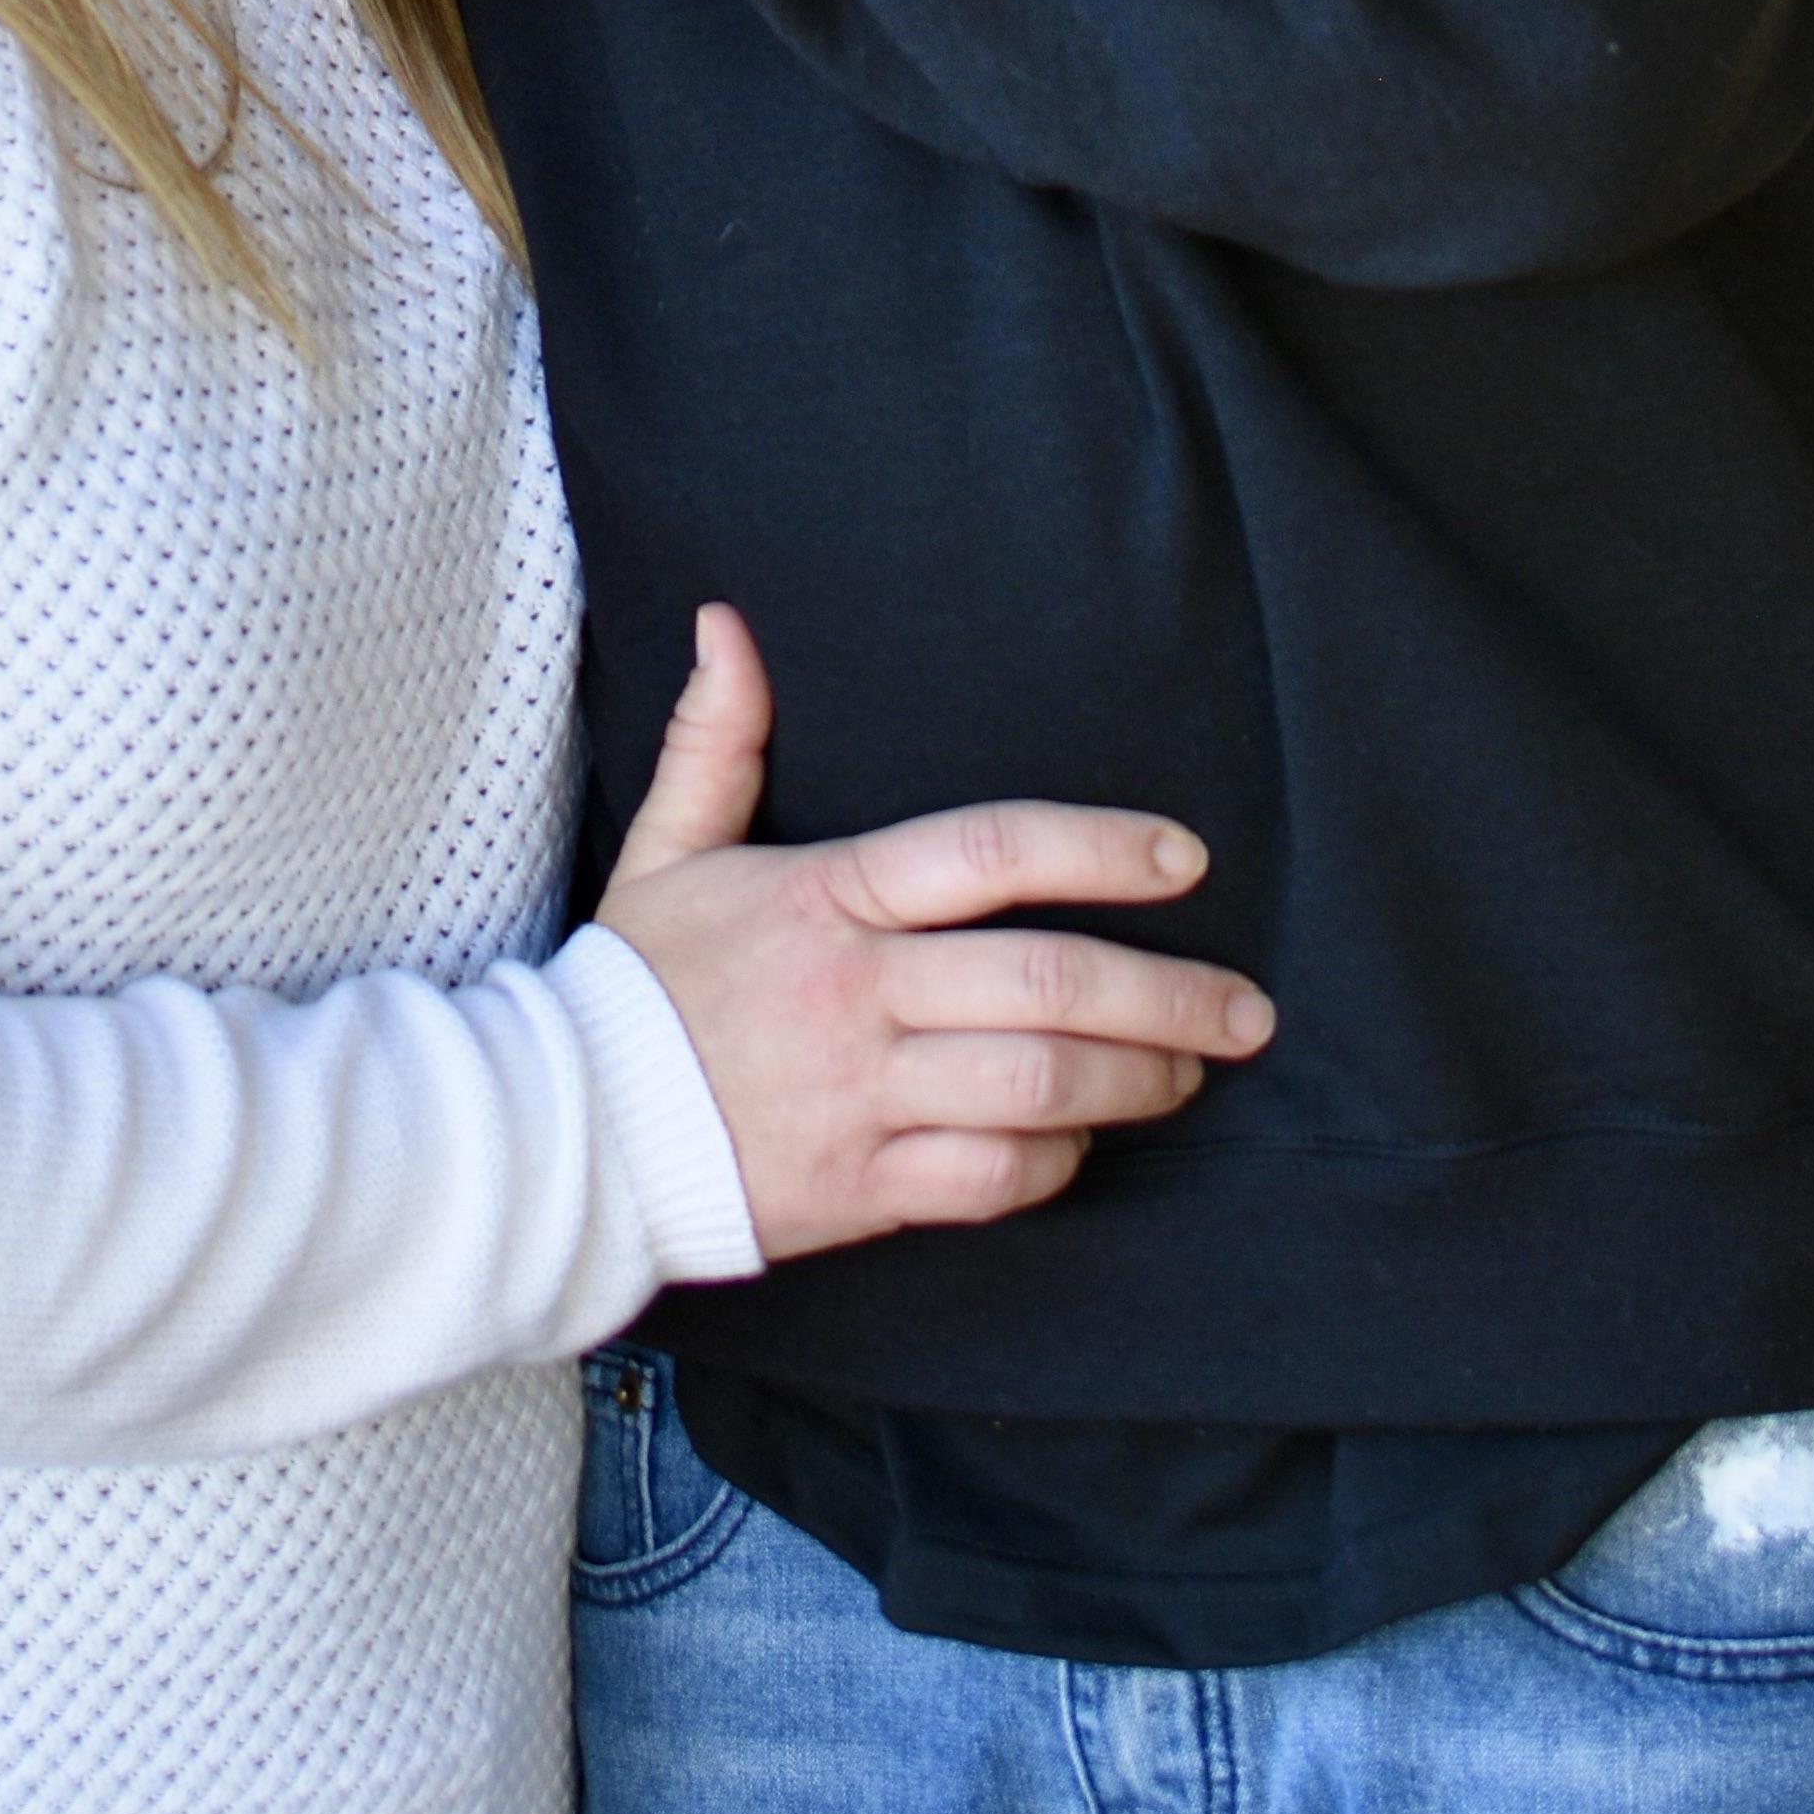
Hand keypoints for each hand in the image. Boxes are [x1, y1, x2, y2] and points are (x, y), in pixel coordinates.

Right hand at [588, 604, 1272, 1260]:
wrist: (567, 1132)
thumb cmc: (635, 984)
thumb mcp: (667, 847)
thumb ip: (717, 739)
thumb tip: (726, 624)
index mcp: (826, 896)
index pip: (988, 853)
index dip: (1100, 849)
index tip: (1184, 859)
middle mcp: (855, 994)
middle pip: (1047, 983)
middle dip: (1169, 995)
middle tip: (1245, 1008)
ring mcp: (861, 1096)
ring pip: (1038, 1086)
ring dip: (1136, 1081)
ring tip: (1189, 1070)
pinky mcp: (860, 1189)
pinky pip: (991, 1178)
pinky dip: (1055, 1161)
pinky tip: (1082, 1139)